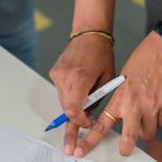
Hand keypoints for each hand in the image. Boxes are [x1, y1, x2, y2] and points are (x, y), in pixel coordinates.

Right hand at [49, 34, 115, 154]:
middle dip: (76, 119)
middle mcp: (65, 76)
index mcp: (80, 78)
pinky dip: (69, 94)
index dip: (81, 122)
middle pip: (66, 108)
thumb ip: (97, 98)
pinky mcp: (54, 71)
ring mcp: (58, 73)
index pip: (73, 110)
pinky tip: (78, 87)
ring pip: (62, 101)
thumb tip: (90, 115)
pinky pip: (60, 90)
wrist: (89, 33)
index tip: (89, 123)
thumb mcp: (107, 78)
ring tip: (84, 100)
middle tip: (81, 128)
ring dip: (72, 106)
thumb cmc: (101, 53)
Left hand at [72, 31, 161, 157]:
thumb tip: (117, 114)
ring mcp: (152, 107)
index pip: (101, 124)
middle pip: (129, 139)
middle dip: (125, 148)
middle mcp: (134, 105)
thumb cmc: (142, 59)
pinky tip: (156, 106)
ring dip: (145, 129)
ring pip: (148, 134)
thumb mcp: (122, 78)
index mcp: (119, 97)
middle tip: (124, 150)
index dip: (90, 140)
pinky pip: (161, 124)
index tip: (82, 149)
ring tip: (145, 115)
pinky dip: (158, 120)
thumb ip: (119, 98)